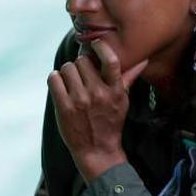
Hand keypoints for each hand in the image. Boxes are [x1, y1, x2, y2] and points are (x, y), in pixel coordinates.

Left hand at [48, 40, 147, 181]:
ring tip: (72, 82)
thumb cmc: (111, 123)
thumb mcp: (123, 100)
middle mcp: (98, 94)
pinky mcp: (63, 107)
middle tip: (82, 75)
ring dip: (67, 72)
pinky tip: (61, 85)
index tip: (95, 44)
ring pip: (67, 68)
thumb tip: (142, 60)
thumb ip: (129, 78)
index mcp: (115, 90)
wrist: (97, 150)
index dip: (101, 47)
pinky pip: (54, 79)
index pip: (110, 60)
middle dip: (80, 65)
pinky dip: (55, 79)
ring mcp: (80, 101)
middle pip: (82, 60)